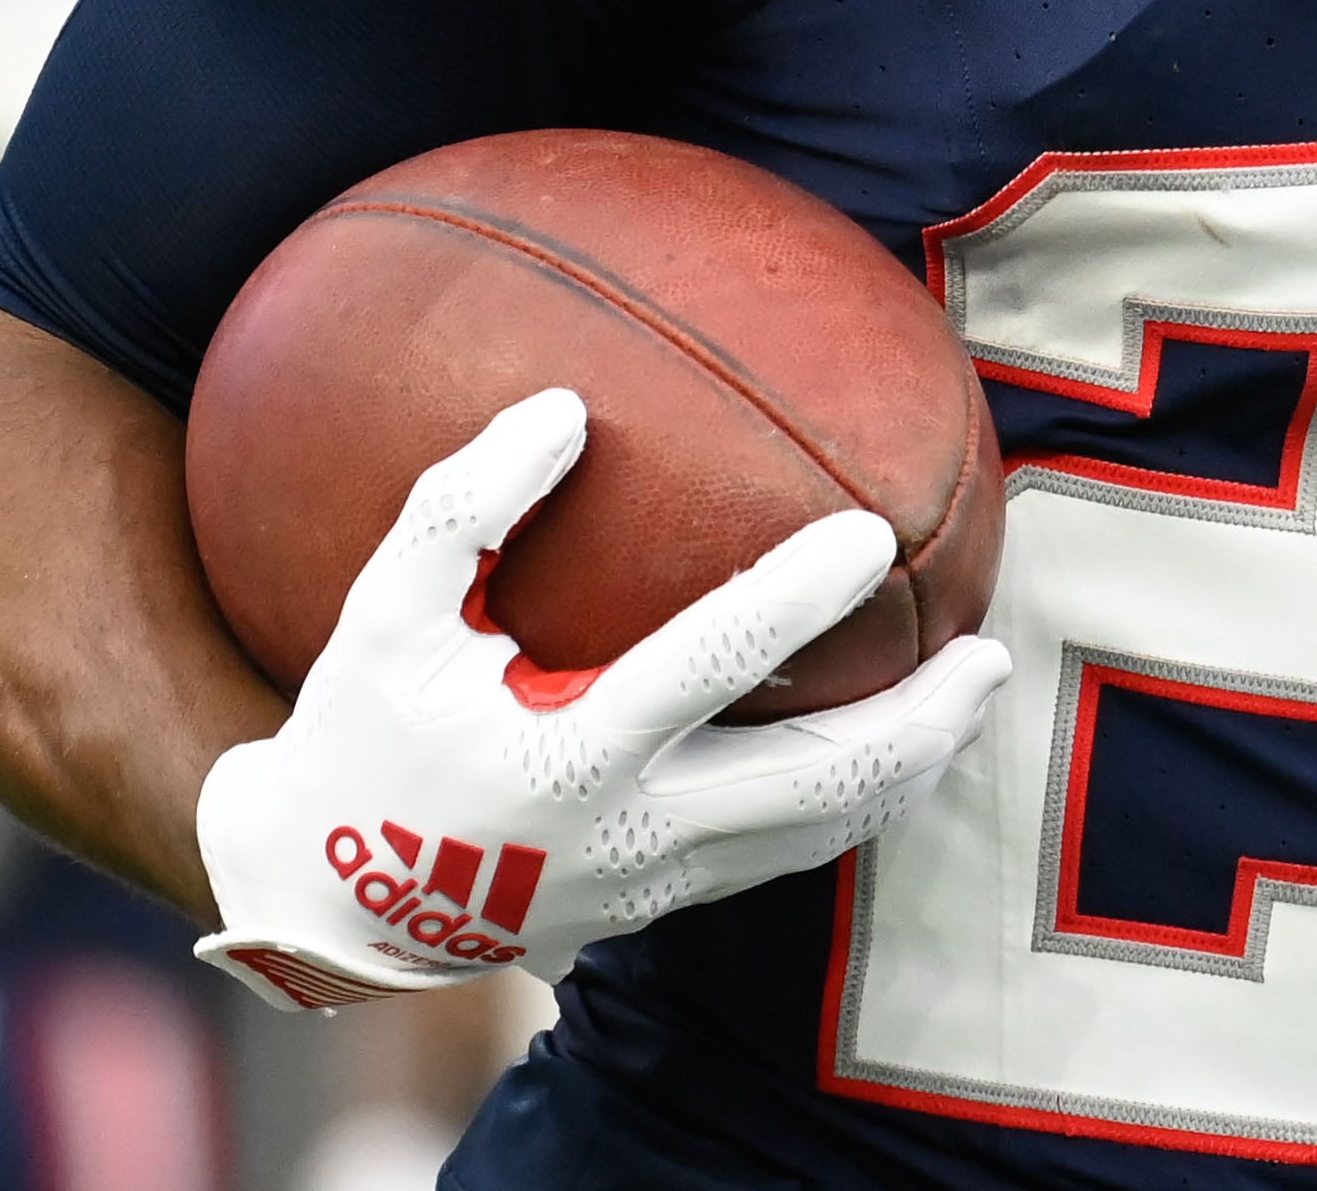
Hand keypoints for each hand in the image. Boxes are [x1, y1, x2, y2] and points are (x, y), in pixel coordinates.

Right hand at [192, 389, 1011, 1008]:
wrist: (328, 905)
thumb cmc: (361, 733)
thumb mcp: (381, 616)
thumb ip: (463, 508)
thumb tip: (566, 407)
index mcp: (562, 756)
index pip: (703, 671)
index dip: (790, 604)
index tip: (867, 536)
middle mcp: (627, 833)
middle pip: (811, 787)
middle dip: (915, 726)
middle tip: (988, 651)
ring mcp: (652, 886)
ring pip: (818, 836)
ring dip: (908, 769)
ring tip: (972, 696)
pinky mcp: (660, 909)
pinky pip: (784, 857)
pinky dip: (855, 803)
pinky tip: (897, 747)